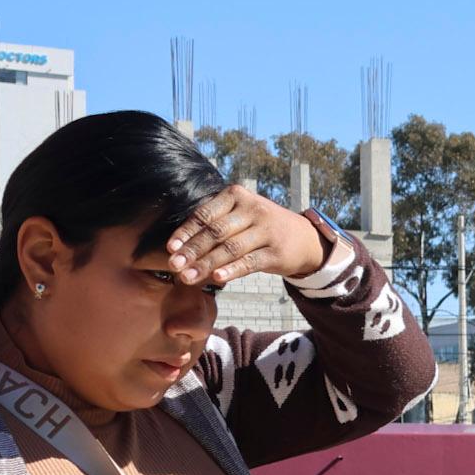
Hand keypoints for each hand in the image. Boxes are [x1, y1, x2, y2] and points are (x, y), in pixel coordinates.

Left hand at [164, 181, 326, 287]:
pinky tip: (216, 279)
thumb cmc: (260, 227)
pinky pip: (249, 262)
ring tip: (188, 277)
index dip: (186, 232)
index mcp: (237, 196)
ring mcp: (267, 230)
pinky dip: (231, 270)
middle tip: (174, 266)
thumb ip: (214, 224)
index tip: (171, 248)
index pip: (205, 215)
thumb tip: (179, 248)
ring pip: (230, 248)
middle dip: (192, 251)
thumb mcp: (240, 215)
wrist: (304, 238)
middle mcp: (253, 209)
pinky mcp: (277, 252)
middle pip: (216, 232)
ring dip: (206, 264)